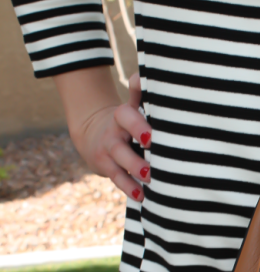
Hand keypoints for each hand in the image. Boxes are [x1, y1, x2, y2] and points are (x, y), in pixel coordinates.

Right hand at [53, 68, 152, 199]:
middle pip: (121, 141)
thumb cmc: (126, 120)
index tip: (151, 135)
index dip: (137, 124)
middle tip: (153, 154)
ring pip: (119, 160)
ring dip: (134, 169)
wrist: (94, 132)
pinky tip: (141, 196)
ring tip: (150, 178)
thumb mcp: (133, 106)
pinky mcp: (106, 167)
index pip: (127, 115)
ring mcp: (108, 151)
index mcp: (123, 116)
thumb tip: (149, 75)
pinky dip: (129, 187)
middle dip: (136, 149)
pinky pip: (117, 178)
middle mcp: (114, 133)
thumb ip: (142, 94)